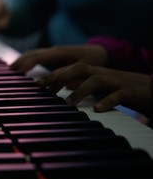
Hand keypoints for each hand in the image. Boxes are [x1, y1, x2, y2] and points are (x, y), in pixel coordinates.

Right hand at [11, 45, 108, 73]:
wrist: (103, 51)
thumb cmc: (94, 60)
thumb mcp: (83, 68)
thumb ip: (68, 75)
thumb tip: (56, 84)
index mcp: (59, 52)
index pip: (36, 56)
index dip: (25, 64)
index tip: (16, 72)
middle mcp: (54, 50)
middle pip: (31, 54)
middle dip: (19, 62)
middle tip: (8, 73)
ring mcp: (54, 51)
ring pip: (33, 54)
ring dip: (22, 61)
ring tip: (11, 71)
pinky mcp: (54, 55)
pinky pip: (37, 57)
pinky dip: (28, 62)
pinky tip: (23, 69)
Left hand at [37, 62, 151, 115]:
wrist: (152, 89)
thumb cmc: (122, 89)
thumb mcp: (100, 87)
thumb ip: (83, 86)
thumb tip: (63, 90)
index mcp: (95, 73)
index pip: (70, 69)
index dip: (53, 75)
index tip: (37, 84)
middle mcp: (103, 74)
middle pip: (79, 68)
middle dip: (61, 78)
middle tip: (47, 91)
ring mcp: (117, 82)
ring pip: (96, 80)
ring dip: (80, 90)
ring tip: (68, 103)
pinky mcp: (130, 92)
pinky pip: (118, 95)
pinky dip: (106, 101)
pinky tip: (97, 110)